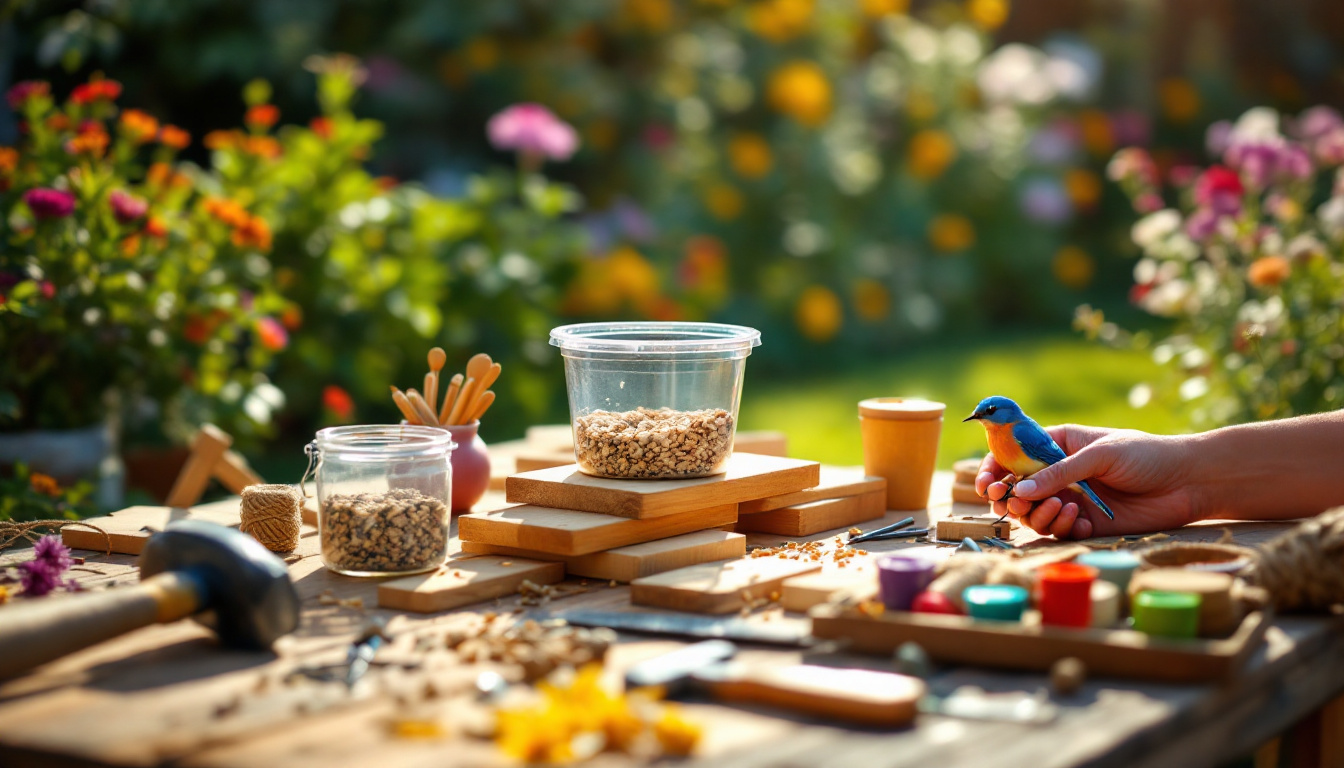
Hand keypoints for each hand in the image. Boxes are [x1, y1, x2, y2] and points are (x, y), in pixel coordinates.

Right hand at [973, 425, 1201, 538]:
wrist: (1187, 481)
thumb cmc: (1145, 455)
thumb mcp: (1100, 454)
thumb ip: (1059, 472)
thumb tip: (1019, 490)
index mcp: (1057, 446)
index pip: (1013, 454)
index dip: (994, 468)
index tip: (986, 483)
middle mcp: (1058, 474)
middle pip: (1016, 489)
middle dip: (1009, 498)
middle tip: (1013, 503)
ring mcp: (1070, 499)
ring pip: (1034, 514)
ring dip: (1039, 515)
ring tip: (1064, 508)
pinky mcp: (1086, 524)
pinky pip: (1059, 532)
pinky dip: (1062, 528)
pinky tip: (1081, 520)